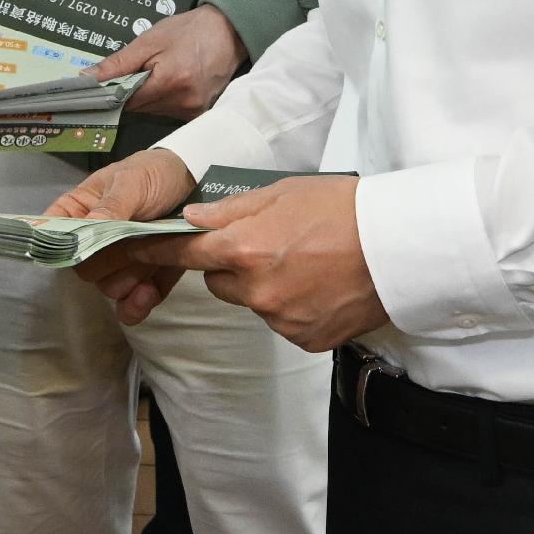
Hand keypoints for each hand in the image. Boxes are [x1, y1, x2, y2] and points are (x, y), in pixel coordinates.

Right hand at [47, 151, 195, 325]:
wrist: (196, 182)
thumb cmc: (154, 173)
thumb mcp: (132, 182)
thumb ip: (111, 207)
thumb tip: (87, 231)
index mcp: (78, 212)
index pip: (52, 237)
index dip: (62, 247)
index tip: (82, 248)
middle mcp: (91, 242)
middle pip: (84, 269)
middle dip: (110, 261)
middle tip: (134, 242)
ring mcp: (117, 263)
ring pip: (108, 288)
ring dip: (131, 278)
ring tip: (154, 256)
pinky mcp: (142, 280)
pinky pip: (129, 305)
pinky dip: (137, 304)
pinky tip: (148, 293)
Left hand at [89, 4, 244, 121]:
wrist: (229, 32)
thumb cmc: (188, 31)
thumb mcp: (150, 41)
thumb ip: (118, 63)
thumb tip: (87, 79)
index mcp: (169, 83)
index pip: (126, 101)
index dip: (112, 94)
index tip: (101, 88)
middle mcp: (183, 103)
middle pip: (140, 109)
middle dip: (131, 93)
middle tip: (134, 72)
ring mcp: (193, 112)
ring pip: (154, 112)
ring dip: (148, 97)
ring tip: (157, 73)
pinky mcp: (200, 114)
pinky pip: (170, 112)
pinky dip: (163, 100)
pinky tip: (171, 82)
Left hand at [177, 175, 385, 352]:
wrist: (399, 246)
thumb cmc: (345, 210)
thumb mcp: (283, 193)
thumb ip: (232, 210)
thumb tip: (194, 219)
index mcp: (246, 249)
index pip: (185, 254)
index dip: (158, 251)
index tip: (134, 250)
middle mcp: (257, 291)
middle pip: (220, 283)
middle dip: (233, 266)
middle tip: (270, 245)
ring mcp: (282, 320)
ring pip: (253, 303)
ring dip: (266, 287)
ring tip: (308, 264)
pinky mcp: (305, 339)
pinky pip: (282, 323)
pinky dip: (293, 307)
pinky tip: (320, 287)